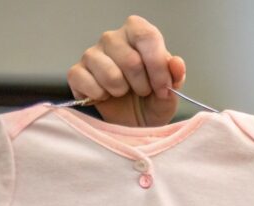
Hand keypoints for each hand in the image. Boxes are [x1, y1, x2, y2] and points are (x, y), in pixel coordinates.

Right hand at [67, 15, 185, 126]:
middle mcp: (112, 38)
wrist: (133, 125)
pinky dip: (100, 96)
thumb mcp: (170, 93)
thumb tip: (176, 63)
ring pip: (109, 73)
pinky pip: (86, 83)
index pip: (146, 36)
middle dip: (142, 85)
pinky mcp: (76, 72)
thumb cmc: (151, 103)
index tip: (163, 88)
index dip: (157, 66)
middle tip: (143, 92)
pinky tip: (105, 96)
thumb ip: (175, 77)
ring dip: (121, 91)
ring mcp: (92, 54)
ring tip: (123, 93)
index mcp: (137, 33)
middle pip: (130, 60)